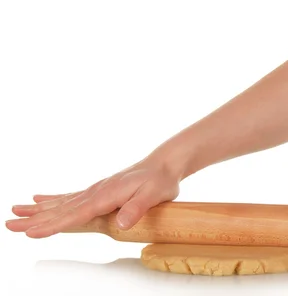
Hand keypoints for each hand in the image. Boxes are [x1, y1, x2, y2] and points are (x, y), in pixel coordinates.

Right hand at [6, 156, 179, 237]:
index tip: (31, 231)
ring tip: (15, 211)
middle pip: (60, 209)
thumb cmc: (161, 180)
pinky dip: (53, 199)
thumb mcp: (154, 194)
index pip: (75, 214)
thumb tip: (120, 223)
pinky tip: (38, 198)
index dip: (53, 224)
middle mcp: (96, 192)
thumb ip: (136, 208)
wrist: (164, 164)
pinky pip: (71, 197)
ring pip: (61, 202)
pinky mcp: (99, 190)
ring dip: (38, 209)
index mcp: (106, 195)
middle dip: (35, 218)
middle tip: (9, 224)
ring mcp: (96, 190)